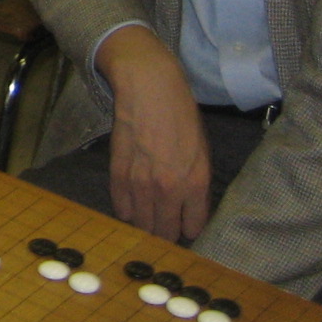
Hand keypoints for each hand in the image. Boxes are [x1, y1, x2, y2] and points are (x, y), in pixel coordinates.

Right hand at [96, 25, 211, 241]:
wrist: (150, 89)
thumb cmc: (182, 116)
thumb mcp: (202, 151)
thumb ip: (197, 183)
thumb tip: (190, 208)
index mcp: (195, 183)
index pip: (192, 226)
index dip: (188, 228)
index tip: (184, 225)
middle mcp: (168, 188)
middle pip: (165, 231)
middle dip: (166, 233)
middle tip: (165, 227)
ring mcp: (141, 182)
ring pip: (142, 223)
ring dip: (145, 225)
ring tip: (148, 220)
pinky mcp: (119, 172)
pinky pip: (120, 205)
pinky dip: (126, 210)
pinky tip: (130, 208)